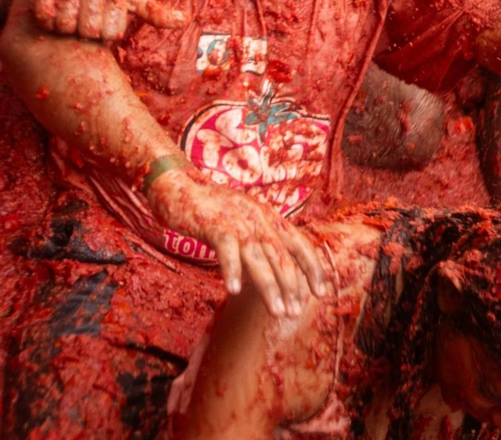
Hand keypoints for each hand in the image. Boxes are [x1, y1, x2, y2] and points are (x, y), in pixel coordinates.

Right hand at [31, 0, 186, 40]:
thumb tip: (185, 21)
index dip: (101, 36)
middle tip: (79, 24)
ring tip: (65, 18)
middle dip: (81, 33)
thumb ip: (155, 12)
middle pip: (85, 32)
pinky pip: (42, 12)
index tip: (98, 26)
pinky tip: (50, 11)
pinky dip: (44, 18)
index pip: (108, 35)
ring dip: (61, 28)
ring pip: (62, 25)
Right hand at [148, 166, 326, 315]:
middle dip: (291, 286)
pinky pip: (226, 249)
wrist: (180, 186)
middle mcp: (259, 218)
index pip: (300, 244)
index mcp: (270, 218)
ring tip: (277, 311)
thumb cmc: (214, 210)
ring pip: (259, 256)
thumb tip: (277, 274)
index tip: (320, 293)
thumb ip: (262, 242)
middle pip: (282, 255)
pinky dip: (231, 269)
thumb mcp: (246, 222)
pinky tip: (233, 290)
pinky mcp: (214, 223)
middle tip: (294, 312)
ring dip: (270, 286)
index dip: (312, 268)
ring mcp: (238, 220)